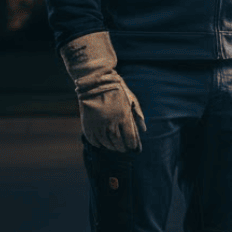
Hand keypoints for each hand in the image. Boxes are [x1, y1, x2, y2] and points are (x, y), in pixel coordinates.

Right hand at [60, 32, 146, 151]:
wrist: (96, 81)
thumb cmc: (118, 90)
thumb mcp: (132, 100)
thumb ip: (138, 116)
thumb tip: (144, 130)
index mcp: (124, 117)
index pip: (130, 138)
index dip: (132, 144)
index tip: (133, 147)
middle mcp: (111, 123)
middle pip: (118, 142)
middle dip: (122, 148)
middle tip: (124, 149)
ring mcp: (98, 124)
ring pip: (105, 142)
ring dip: (110, 147)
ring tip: (114, 147)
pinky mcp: (87, 123)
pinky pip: (93, 139)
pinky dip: (98, 143)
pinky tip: (101, 144)